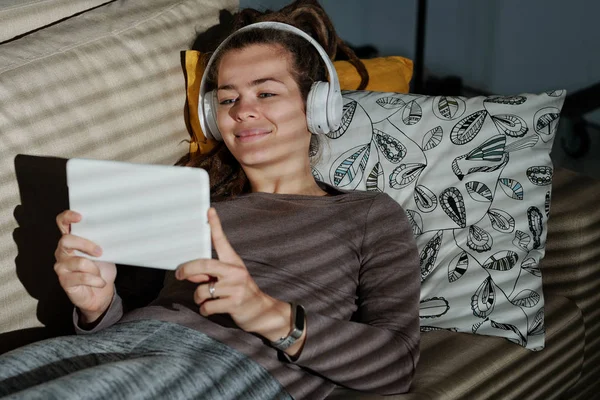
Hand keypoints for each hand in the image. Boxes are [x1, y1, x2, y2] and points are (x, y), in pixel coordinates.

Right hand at [54, 210, 116, 323]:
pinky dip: (96, 280)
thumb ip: (102, 241)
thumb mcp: (105, 252)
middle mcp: (62, 252)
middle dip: (86, 244)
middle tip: (100, 252)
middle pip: (66, 240)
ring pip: (78, 261)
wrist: (101, 293)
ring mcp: (62, 266)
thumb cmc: (102, 269)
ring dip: (94, 268)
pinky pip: (82, 277)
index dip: (67, 217)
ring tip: (99, 272)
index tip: (80, 217)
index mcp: (72, 241)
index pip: (62, 224)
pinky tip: (100, 282)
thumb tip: (112, 231)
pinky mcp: (65, 281)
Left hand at [176, 208, 290, 340]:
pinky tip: (212, 309)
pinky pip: (207, 306)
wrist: (261, 312)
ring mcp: (235, 287)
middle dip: (187, 270)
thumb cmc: (239, 293)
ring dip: (199, 298)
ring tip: (207, 300)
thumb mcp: (226, 280)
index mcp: (233, 262)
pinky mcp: (234, 303)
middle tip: (179, 274)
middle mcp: (235, 271)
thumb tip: (187, 274)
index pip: (222, 241)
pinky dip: (205, 310)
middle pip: (204, 265)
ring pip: (202, 290)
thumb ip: (207, 275)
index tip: (209, 211)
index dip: (215, 225)